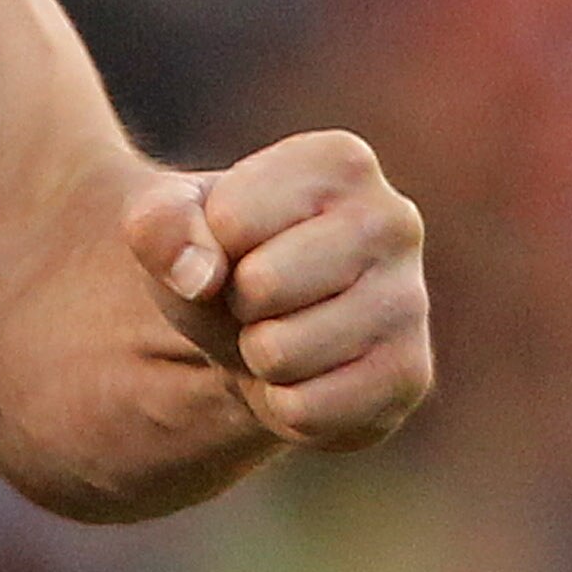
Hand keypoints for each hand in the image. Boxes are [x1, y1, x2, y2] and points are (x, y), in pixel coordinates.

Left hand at [122, 130, 431, 451]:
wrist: (265, 324)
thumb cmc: (221, 254)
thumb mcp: (168, 221)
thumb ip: (160, 223)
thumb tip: (199, 277)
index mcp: (341, 161)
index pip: (230, 222)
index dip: (210, 245)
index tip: (238, 245)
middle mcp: (394, 219)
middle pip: (261, 286)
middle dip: (238, 302)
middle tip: (260, 297)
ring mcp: (411, 299)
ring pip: (279, 353)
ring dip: (259, 355)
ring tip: (283, 331)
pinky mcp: (410, 375)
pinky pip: (305, 410)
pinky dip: (283, 405)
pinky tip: (307, 372)